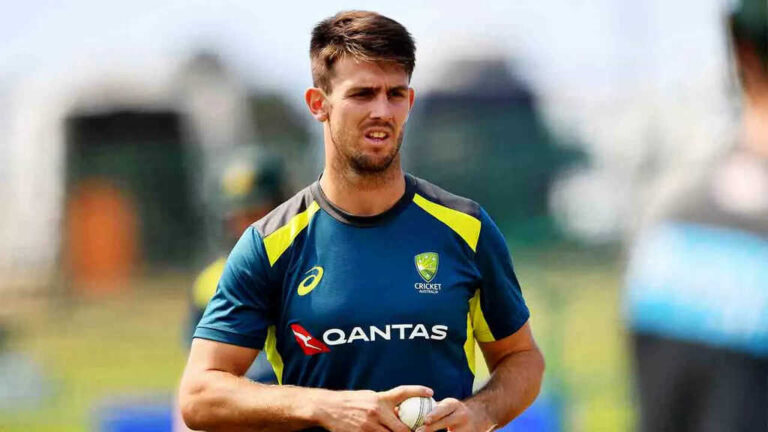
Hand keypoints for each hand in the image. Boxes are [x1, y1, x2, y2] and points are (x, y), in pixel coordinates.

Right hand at [317, 385, 433, 431]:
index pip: (402, 392)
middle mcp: (376, 411)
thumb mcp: (369, 398)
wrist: (328, 408)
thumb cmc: (350, 402)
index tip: (431, 392)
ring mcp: (369, 426)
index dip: (418, 390)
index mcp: (380, 398)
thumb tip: (401, 412)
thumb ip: (384, 404)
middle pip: (402, 428)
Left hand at [416, 398, 494, 431]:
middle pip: (446, 422)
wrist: (478, 416)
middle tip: (419, 431)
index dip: (435, 414)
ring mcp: (466, 427)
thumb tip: (405, 409)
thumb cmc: (453, 411)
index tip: (425, 420)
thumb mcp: (446, 406)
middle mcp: (461, 415)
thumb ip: (432, 409)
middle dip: (431, 428)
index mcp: (453, 404)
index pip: (444, 409)